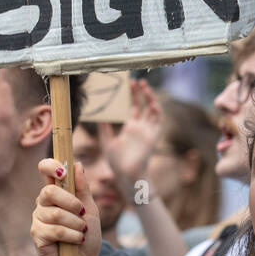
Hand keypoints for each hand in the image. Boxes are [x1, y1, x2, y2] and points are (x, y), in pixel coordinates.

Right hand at [33, 159, 100, 255]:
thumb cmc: (86, 234)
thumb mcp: (90, 209)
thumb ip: (83, 189)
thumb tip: (77, 164)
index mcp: (56, 191)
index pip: (45, 169)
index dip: (51, 165)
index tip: (64, 171)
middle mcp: (44, 202)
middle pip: (49, 191)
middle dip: (71, 202)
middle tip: (83, 212)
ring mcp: (38, 217)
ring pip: (56, 214)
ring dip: (75, 223)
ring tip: (82, 231)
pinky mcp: (37, 234)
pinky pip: (55, 230)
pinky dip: (72, 235)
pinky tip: (77, 240)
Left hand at [98, 78, 162, 194]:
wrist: (127, 175)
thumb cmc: (116, 162)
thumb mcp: (106, 140)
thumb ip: (103, 127)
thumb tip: (97, 112)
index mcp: (129, 128)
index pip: (131, 108)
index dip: (130, 97)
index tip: (125, 85)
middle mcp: (139, 128)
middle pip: (141, 106)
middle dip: (138, 93)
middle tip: (133, 80)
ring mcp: (147, 131)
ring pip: (151, 110)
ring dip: (149, 97)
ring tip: (142, 85)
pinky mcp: (153, 136)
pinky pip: (158, 120)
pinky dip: (156, 110)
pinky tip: (150, 101)